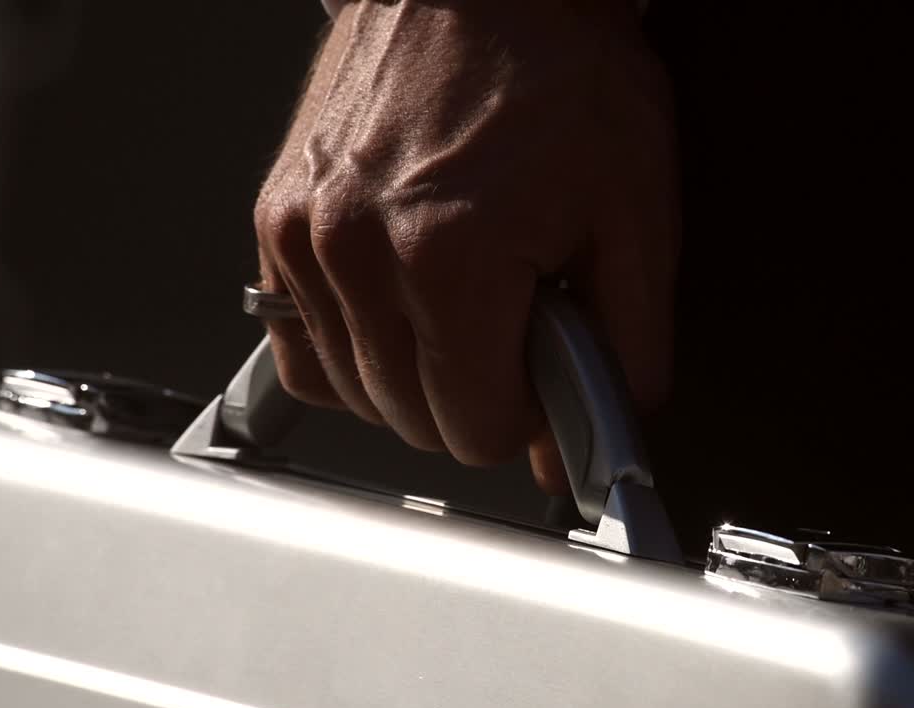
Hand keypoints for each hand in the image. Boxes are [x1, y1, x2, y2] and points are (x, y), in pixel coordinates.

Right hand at [253, 0, 678, 493]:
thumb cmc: (558, 68)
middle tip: (512, 334)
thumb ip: (625, 346)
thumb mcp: (636, 210)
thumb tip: (599, 433)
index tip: (541, 380)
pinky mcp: (277, 217)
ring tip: (460, 308)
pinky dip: (347, 350)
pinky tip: (396, 313)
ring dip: (410, 377)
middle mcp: (358, 249)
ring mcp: (305, 233)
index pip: (469, 428)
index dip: (521, 417)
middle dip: (470, 399)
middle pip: (407, 419)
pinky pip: (296, 341)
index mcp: (447, 255)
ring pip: (349, 389)